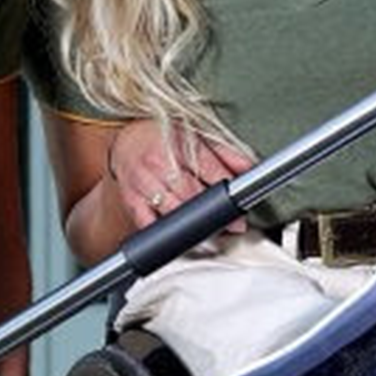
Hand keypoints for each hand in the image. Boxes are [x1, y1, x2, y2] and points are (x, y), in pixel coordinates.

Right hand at [106, 119, 251, 228]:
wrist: (125, 142)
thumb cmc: (162, 139)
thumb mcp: (195, 136)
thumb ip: (224, 152)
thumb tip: (249, 168)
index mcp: (178, 142)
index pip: (208, 169)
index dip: (226, 192)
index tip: (238, 211)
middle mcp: (159, 162)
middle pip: (191, 193)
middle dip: (214, 214)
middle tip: (231, 226)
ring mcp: (143, 182)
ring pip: (173, 210)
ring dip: (194, 228)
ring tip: (211, 234)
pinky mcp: (131, 200)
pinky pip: (148, 224)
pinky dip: (166, 235)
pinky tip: (181, 239)